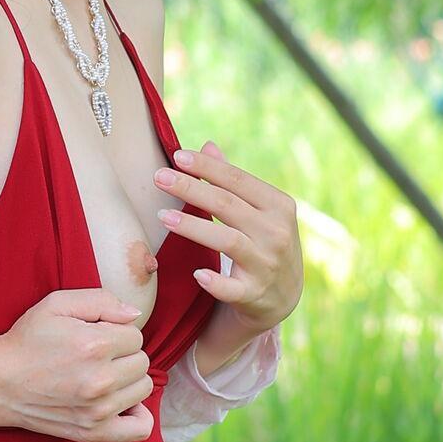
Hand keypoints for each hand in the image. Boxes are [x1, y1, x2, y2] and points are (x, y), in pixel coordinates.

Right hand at [0, 286, 154, 441]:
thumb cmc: (27, 340)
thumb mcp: (56, 304)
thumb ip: (101, 300)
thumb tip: (134, 315)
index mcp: (95, 345)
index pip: (135, 335)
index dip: (116, 332)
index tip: (95, 336)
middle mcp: (101, 379)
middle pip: (142, 361)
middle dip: (123, 354)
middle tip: (97, 356)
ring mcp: (99, 409)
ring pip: (143, 387)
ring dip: (128, 379)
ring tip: (103, 375)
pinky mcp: (94, 432)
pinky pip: (140, 428)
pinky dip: (138, 414)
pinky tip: (122, 402)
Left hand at [153, 140, 303, 334]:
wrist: (283, 295)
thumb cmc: (264, 242)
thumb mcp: (260, 211)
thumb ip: (234, 181)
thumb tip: (208, 146)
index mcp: (279, 206)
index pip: (238, 180)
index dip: (207, 167)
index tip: (177, 156)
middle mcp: (276, 233)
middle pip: (228, 205)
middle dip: (191, 189)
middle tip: (159, 177)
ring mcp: (267, 264)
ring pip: (227, 241)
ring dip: (193, 227)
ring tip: (162, 216)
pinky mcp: (254, 293)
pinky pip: (233, 288)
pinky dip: (216, 282)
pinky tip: (197, 274)